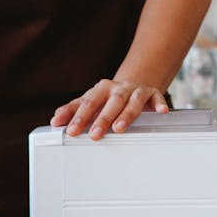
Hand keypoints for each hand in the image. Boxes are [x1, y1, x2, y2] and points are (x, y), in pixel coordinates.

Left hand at [51, 78, 168, 139]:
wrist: (134, 83)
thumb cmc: (108, 97)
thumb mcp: (90, 101)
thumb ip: (72, 110)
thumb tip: (55, 121)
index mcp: (101, 89)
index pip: (88, 103)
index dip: (79, 117)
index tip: (71, 131)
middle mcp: (119, 89)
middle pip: (110, 102)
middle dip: (102, 118)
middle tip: (94, 134)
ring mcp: (136, 91)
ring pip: (132, 101)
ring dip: (126, 114)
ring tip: (119, 128)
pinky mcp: (153, 94)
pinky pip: (157, 98)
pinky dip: (159, 104)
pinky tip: (161, 112)